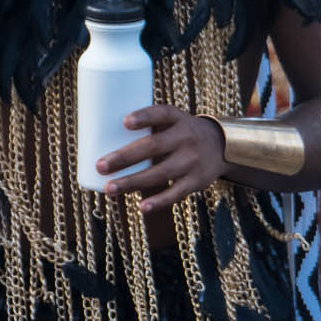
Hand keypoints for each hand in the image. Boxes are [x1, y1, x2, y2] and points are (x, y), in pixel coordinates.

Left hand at [99, 108, 227, 213]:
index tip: (124, 122)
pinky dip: (159, 201)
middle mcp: (186, 137)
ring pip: (160, 173)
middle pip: (153, 147)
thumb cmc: (180, 133)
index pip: (161, 113)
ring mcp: (192, 160)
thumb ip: (146, 128)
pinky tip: (141, 207)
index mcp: (177, 118)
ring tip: (110, 189)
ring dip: (133, 182)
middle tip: (100, 165)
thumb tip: (99, 138)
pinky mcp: (197, 181)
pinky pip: (176, 192)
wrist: (221, 146)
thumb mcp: (171, 121)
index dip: (144, 117)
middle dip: (125, 157)